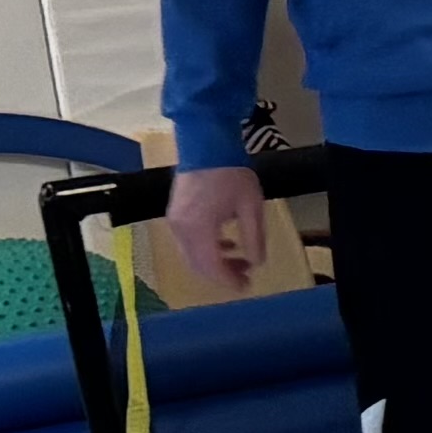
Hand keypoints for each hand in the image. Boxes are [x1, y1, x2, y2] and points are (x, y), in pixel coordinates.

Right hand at [164, 161, 266, 296]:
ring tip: (242, 261)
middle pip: (198, 264)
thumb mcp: (252, 207)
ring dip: (215, 262)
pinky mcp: (175, 215)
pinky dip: (206, 249)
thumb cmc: (231, 174)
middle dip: (222, 274)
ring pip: (192, 255)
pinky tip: (226, 245)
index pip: (211, 266)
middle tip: (245, 277)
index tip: (246, 286)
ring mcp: (174, 221)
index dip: (228, 280)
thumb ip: (254, 237)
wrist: (206, 146)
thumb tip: (256, 263)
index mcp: (199, 228)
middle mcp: (181, 229)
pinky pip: (188, 242)